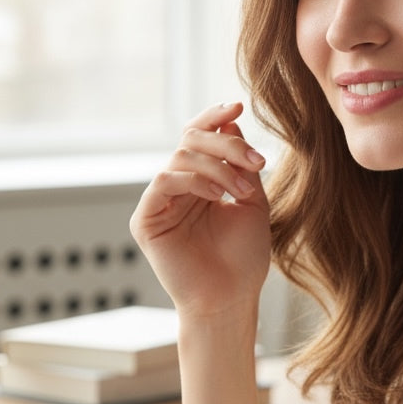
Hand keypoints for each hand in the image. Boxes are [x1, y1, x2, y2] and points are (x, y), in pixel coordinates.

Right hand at [129, 103, 270, 322]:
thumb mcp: (253, 200)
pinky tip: (219, 195)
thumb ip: (241, 162)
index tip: (237, 105)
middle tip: (256, 162)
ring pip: (180, 157)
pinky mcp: (146, 220)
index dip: (213, 117)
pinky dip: (194, 180)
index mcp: (199, 180)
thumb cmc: (244, 256)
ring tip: (243, 189)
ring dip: (219, 166)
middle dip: (226, 143)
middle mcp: (177, 187)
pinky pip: (164, 181)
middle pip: (190, 140)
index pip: (198, 136)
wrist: (232, 298)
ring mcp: (160, 203)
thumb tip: (230, 119)